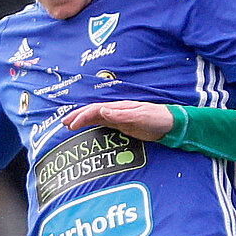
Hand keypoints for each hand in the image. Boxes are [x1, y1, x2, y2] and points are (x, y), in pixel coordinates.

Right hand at [61, 100, 176, 141]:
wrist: (171, 124)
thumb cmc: (157, 118)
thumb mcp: (140, 116)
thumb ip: (121, 115)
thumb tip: (101, 111)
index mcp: (119, 107)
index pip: (95, 110)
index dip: (82, 116)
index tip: (71, 124)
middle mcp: (117, 111)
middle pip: (93, 112)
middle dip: (78, 117)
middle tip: (64, 124)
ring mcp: (120, 117)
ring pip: (96, 117)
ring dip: (83, 120)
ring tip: (70, 126)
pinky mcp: (124, 125)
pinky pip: (104, 124)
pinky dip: (93, 125)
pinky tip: (87, 128)